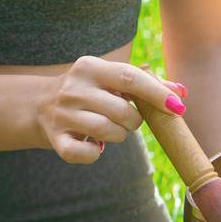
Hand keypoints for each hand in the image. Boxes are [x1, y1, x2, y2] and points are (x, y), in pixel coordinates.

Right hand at [35, 56, 187, 163]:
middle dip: (134, 121)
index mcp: (90, 67)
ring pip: (109, 133)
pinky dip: (97, 153)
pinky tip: (94, 144)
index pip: (129, 77)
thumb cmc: (88, 91)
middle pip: (122, 111)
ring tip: (109, 130)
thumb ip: (146, 84)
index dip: (157, 93)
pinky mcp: (56, 140)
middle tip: (126, 119)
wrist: (38, 105)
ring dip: (118, 136)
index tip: (178, 107)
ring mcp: (62, 114)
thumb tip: (182, 92)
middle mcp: (73, 88)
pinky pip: (88, 154)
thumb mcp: (111, 80)